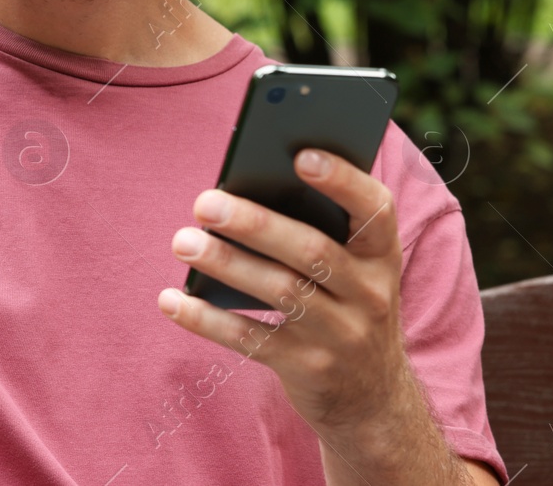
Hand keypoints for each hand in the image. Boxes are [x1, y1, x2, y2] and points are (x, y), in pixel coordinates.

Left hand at [157, 149, 407, 432]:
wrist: (372, 397)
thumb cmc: (344, 304)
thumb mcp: (354, 269)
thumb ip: (318, 227)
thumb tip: (243, 184)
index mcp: (381, 254)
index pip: (376, 209)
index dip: (343, 181)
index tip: (301, 155)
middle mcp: (370, 294)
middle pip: (311, 251)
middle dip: (255, 224)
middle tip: (204, 203)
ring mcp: (341, 335)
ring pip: (280, 291)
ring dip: (226, 263)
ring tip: (182, 242)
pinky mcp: (308, 369)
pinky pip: (251, 339)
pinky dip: (207, 319)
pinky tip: (171, 300)